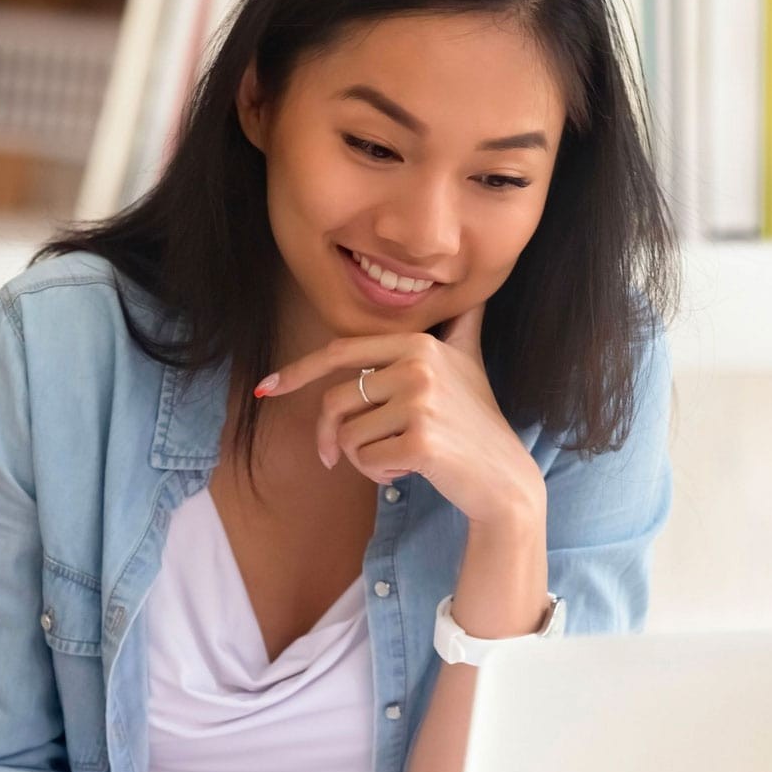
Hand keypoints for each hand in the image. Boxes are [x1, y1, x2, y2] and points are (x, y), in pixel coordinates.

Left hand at [255, 306, 542, 524]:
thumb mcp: (469, 364)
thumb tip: (474, 293)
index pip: (340, 352)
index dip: (298, 371)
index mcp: (418, 343)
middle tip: (334, 457)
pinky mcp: (421, 441)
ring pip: (348, 436)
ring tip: (397, 458)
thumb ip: (460, 327)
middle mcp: (419, 365)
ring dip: (361, 459)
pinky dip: (377, 474)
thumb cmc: (477, 423)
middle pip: (336, 401)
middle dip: (329, 436)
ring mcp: (421, 403)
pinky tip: (409, 470)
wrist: (504, 478)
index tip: (268, 388)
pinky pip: (365, 461)